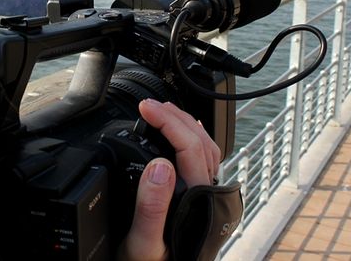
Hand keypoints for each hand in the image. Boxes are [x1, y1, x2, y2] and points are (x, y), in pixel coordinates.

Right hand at [118, 99, 220, 260]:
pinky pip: (206, 161)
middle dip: (175, 116)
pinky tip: (184, 134)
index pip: (188, 147)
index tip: (145, 108)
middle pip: (201, 141)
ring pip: (208, 149)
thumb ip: (151, 207)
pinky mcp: (202, 200)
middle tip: (149, 105)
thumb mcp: (143, 244)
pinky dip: (194, 139)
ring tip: (163, 111)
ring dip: (186, 124)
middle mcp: (208, 196)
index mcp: (196, 202)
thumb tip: (159, 165)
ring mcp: (207, 197)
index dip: (167, 121)